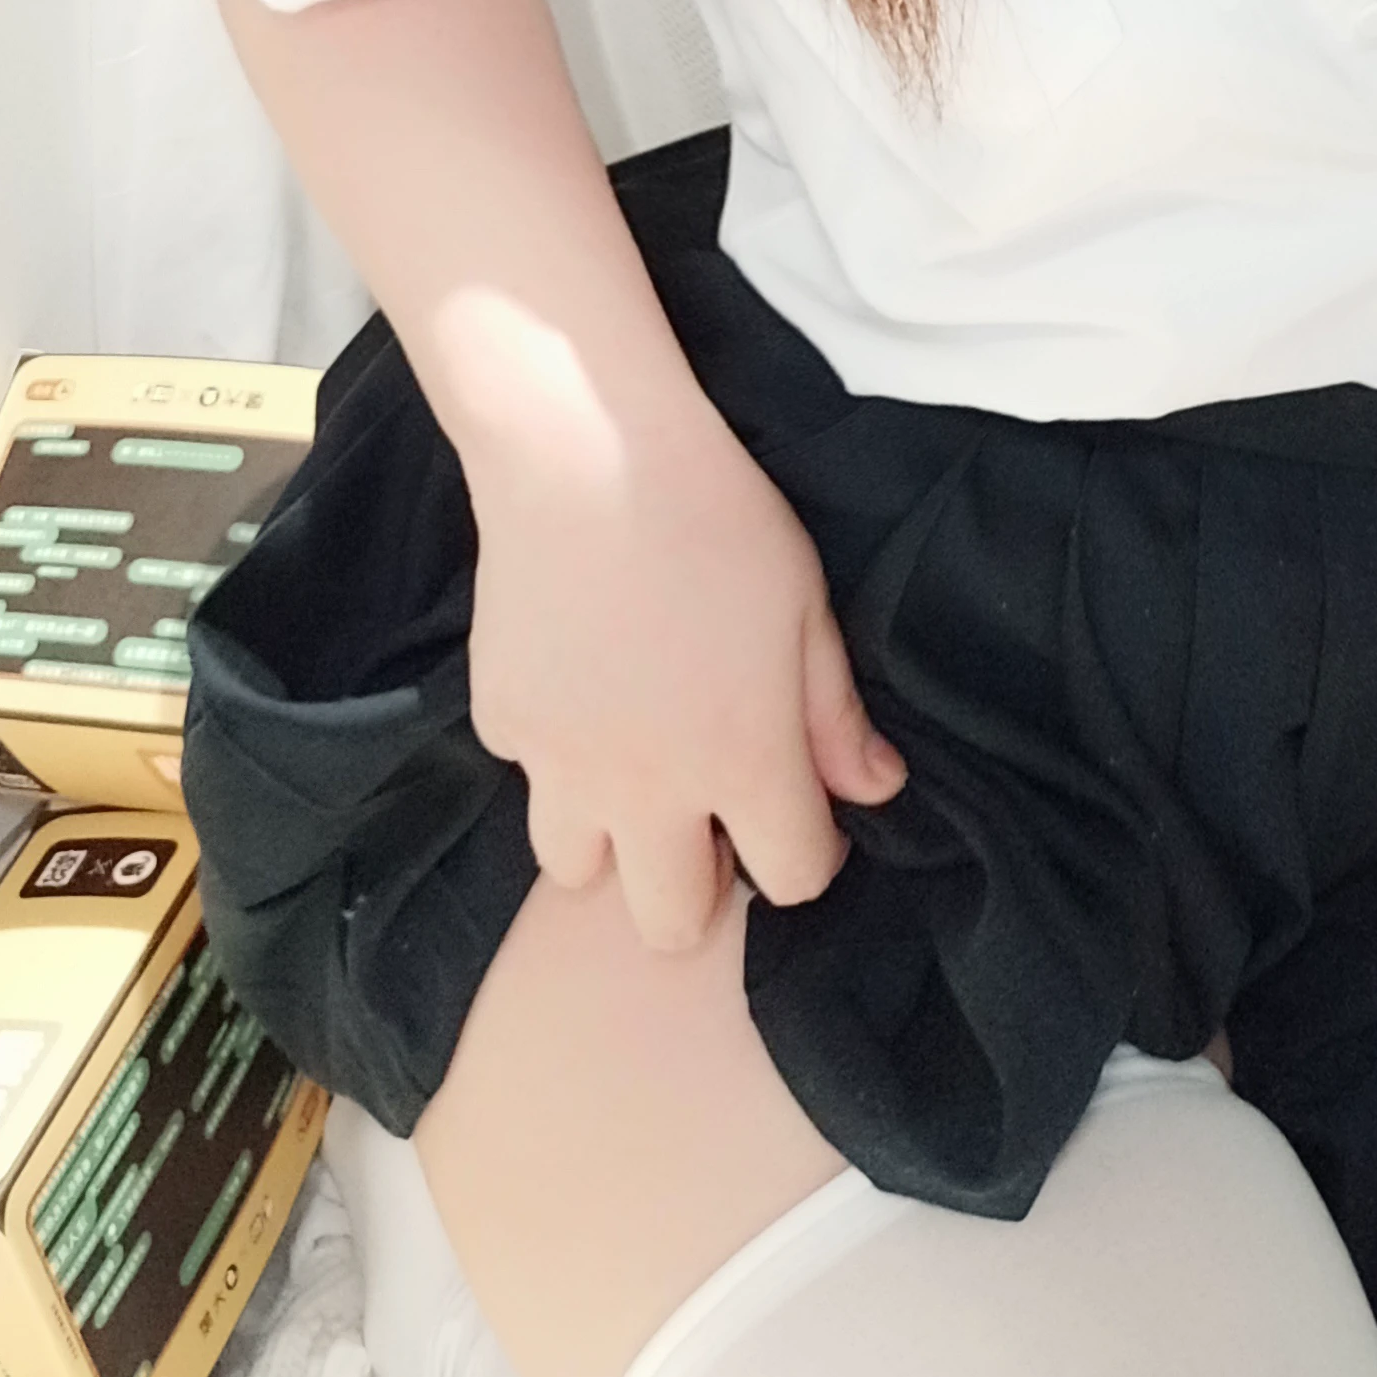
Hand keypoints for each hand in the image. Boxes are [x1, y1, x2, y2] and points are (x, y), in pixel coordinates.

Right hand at [462, 393, 908, 954]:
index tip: (801, 808)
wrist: (586, 453)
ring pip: (576, 868)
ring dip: (611, 837)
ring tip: (630, 761)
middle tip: (707, 812)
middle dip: (698, 888)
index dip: (810, 854)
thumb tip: (875, 790)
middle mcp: (647, 792)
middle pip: (669, 924)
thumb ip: (836, 715)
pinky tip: (576, 682)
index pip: (793, 882)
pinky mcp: (501, 724)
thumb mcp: (807, 606)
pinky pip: (527, 775)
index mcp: (743, 765)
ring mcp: (560, 766)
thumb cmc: (716, 517)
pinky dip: (553, 752)